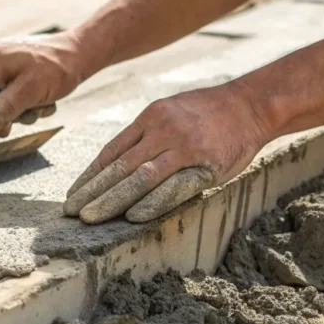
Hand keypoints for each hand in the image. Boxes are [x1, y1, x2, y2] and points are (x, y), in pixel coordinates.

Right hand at [0, 31, 89, 136]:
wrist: (81, 52)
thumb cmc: (58, 67)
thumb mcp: (31, 91)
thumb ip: (5, 108)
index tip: (2, 127)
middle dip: (7, 114)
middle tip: (28, 112)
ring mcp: (1, 64)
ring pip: (0, 102)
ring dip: (20, 110)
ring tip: (40, 102)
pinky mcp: (13, 69)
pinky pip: (11, 94)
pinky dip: (27, 101)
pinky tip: (44, 96)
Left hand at [63, 81, 269, 223]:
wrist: (252, 104)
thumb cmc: (208, 113)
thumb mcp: (170, 113)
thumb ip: (145, 136)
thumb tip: (116, 162)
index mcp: (149, 119)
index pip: (111, 152)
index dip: (90, 176)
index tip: (73, 195)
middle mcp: (161, 131)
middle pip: (119, 167)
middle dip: (92, 193)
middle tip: (71, 213)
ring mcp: (183, 148)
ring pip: (139, 178)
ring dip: (111, 201)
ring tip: (91, 219)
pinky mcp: (205, 165)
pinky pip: (173, 187)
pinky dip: (152, 202)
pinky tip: (132, 216)